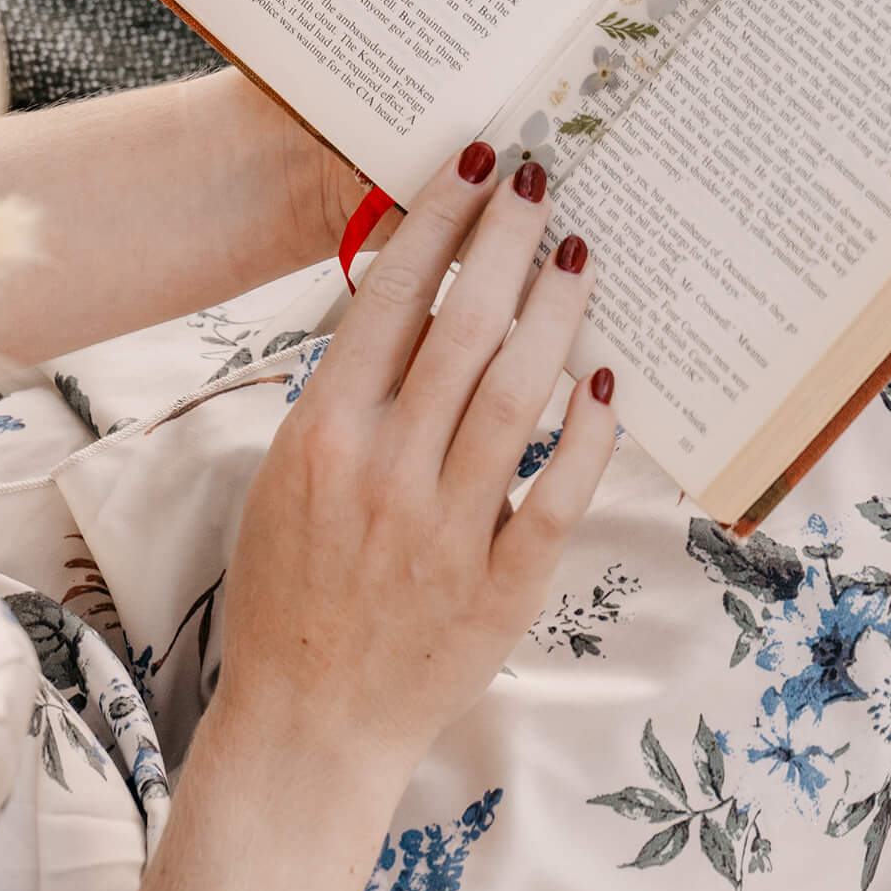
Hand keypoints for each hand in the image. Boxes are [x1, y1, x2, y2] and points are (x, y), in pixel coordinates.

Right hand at [206, 142, 619, 790]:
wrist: (307, 726)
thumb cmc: (288, 589)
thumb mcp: (285, 474)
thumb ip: (345, 392)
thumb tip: (408, 292)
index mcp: (322, 436)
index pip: (389, 299)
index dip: (438, 221)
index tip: (473, 164)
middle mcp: (385, 473)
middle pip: (463, 328)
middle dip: (506, 240)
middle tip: (540, 180)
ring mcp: (446, 532)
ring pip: (518, 395)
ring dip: (555, 311)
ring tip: (577, 252)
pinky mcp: (501, 589)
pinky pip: (558, 494)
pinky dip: (587, 432)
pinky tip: (605, 373)